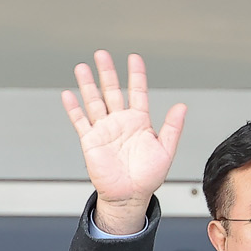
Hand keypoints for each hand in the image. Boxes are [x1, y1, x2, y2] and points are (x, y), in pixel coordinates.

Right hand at [61, 51, 186, 236]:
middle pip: (112, 90)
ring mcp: (104, 130)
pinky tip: (68, 94)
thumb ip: (173, 127)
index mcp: (139, 121)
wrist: (129, 196)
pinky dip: (74, 108)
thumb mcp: (166, 150)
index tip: (134, 58)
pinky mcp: (91, 141)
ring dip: (88, 84)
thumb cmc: (148, 177)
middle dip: (107, 72)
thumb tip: (182, 106)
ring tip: (82, 67)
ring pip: (94, 101)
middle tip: (102, 54)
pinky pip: (81, 121)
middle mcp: (120, 122)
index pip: (137, 91)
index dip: (136, 74)